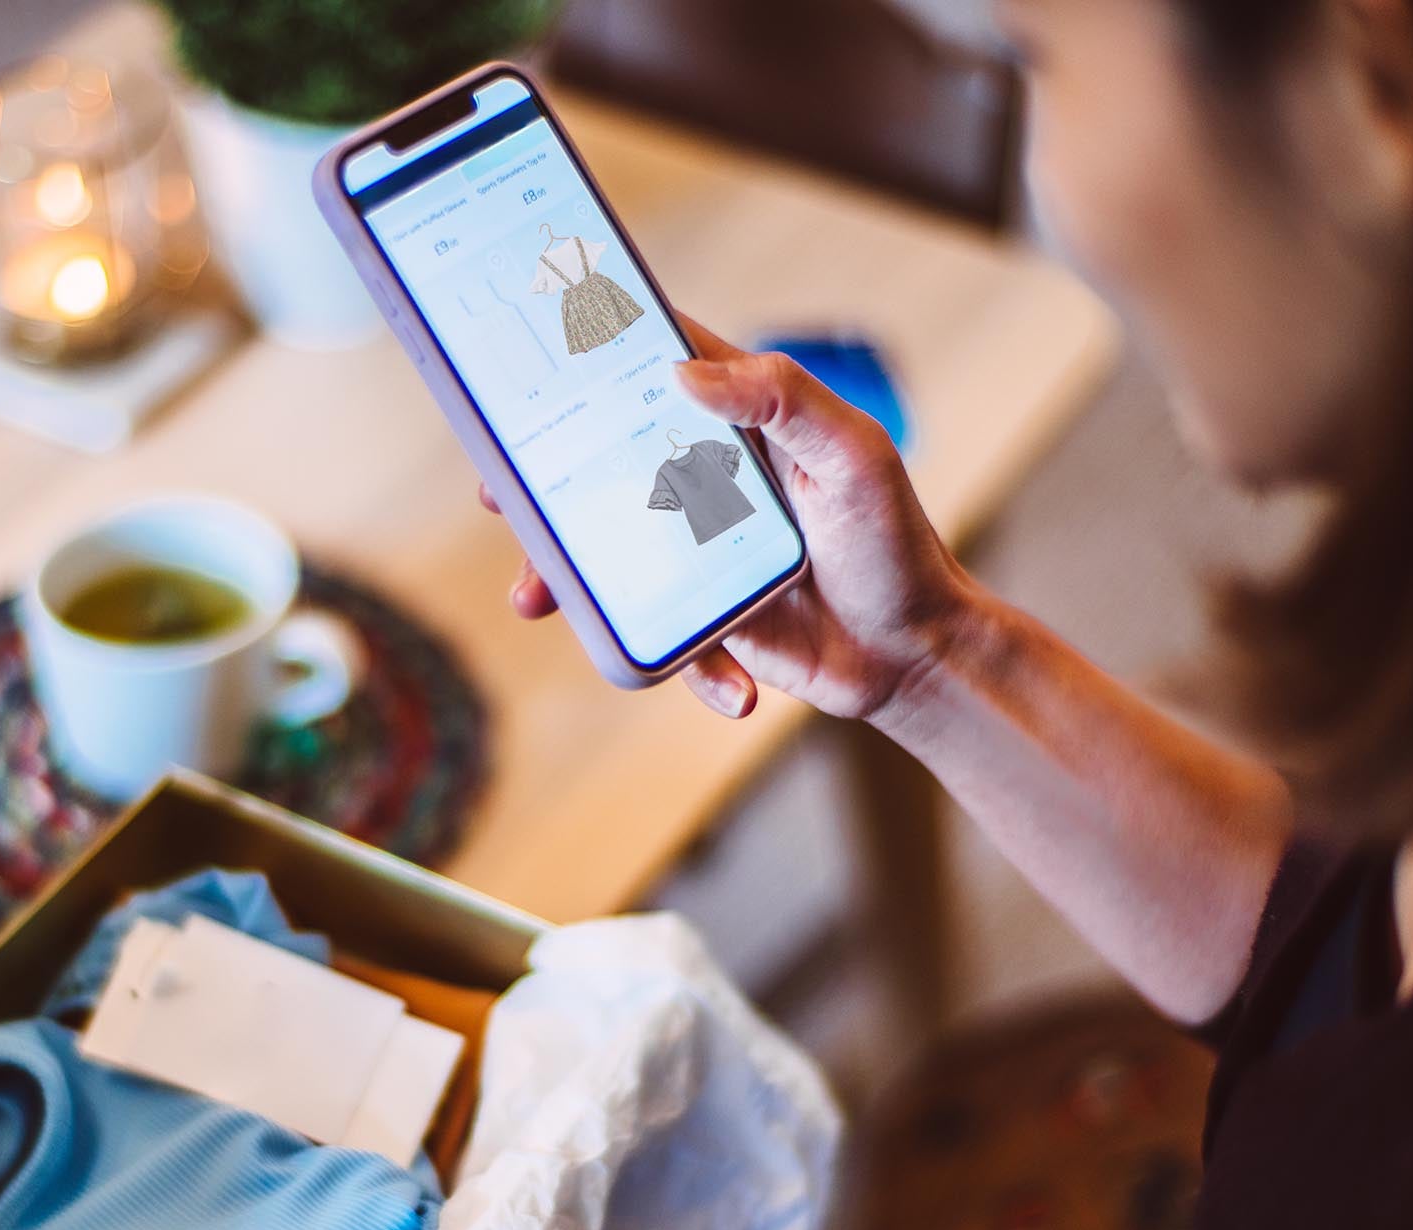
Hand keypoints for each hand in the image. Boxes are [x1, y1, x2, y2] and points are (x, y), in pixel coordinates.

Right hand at [489, 314, 979, 722]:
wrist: (913, 656)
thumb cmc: (892, 542)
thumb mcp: (852, 454)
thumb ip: (782, 398)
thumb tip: (684, 374)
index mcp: (738, 424)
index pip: (654, 369)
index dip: (590, 359)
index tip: (529, 357)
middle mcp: (703, 480)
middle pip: (600, 465)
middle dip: (540, 483)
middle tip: (499, 494)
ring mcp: (693, 550)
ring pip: (602, 555)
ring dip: (562, 579)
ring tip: (534, 600)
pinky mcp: (698, 617)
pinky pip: (658, 638)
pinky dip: (689, 668)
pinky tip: (735, 688)